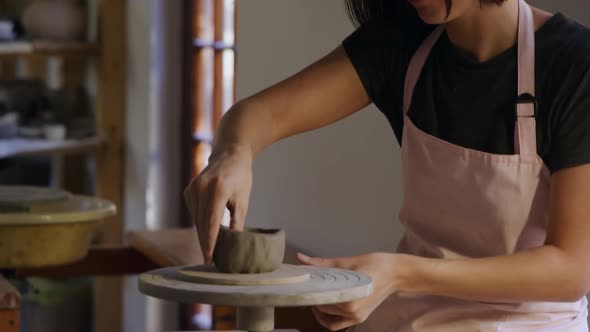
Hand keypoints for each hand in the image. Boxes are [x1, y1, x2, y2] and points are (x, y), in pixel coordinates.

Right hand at [184, 146, 252, 263]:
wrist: (229, 154)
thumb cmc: (240, 177)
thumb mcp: (243, 200)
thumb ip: (237, 223)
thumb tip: (234, 245)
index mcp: (218, 190)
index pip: (211, 223)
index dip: (210, 243)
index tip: (210, 260)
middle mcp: (201, 188)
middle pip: (201, 224)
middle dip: (205, 243)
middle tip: (210, 262)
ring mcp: (192, 189)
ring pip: (195, 220)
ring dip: (202, 236)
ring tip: (209, 252)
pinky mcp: (188, 191)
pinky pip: (193, 213)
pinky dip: (199, 224)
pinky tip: (206, 234)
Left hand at [297, 252, 400, 330]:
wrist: (397, 273)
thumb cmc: (376, 264)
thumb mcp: (347, 261)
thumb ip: (322, 263)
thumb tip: (301, 258)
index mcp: (349, 300)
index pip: (320, 300)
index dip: (308, 292)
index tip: (301, 284)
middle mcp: (353, 313)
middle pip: (323, 310)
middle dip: (313, 298)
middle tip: (306, 286)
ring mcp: (357, 318)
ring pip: (329, 321)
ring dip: (319, 311)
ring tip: (314, 296)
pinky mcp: (360, 318)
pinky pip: (338, 324)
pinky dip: (329, 318)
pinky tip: (325, 305)